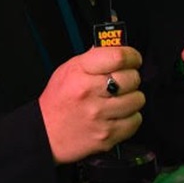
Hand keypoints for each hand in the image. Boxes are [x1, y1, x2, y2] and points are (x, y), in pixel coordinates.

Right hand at [39, 46, 144, 163]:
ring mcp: (99, 116)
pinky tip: (119, 114)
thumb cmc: (58, 100)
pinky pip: (135, 121)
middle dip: (132, 77)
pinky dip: (131, 117)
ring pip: (137, 99)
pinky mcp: (107, 136)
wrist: (46, 133)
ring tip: (120, 99)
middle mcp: (90, 93)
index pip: (118, 57)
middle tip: (124, 80)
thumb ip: (93, 58)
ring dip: (132, 98)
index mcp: (80, 72)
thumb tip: (116, 46)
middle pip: (132, 78)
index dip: (132, 56)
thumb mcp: (68, 69)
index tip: (134, 59)